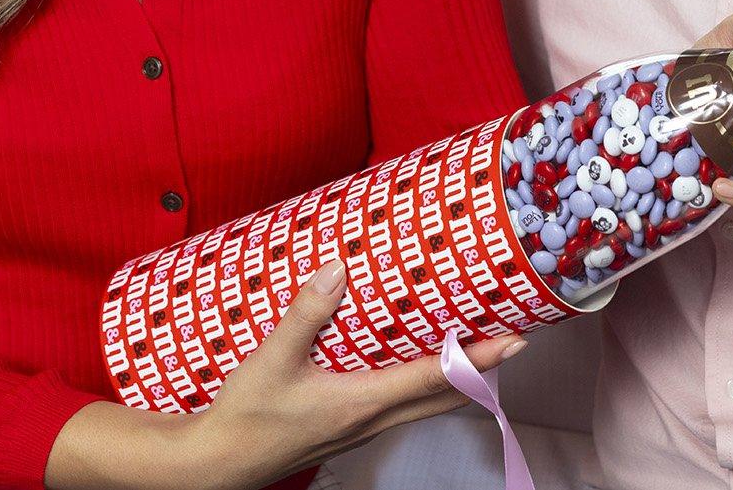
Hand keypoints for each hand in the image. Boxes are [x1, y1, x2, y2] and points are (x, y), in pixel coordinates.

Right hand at [182, 261, 526, 488]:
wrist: (218, 462)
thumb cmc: (244, 417)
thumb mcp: (270, 359)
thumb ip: (305, 314)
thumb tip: (337, 269)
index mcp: (361, 402)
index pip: (435, 378)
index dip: (478, 359)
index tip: (514, 340)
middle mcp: (372, 419)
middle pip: (445, 398)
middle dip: (482, 370)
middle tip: (512, 337)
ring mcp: (362, 428)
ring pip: (427, 405)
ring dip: (457, 379)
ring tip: (477, 346)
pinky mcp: (349, 427)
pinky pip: (403, 406)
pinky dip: (426, 386)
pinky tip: (416, 363)